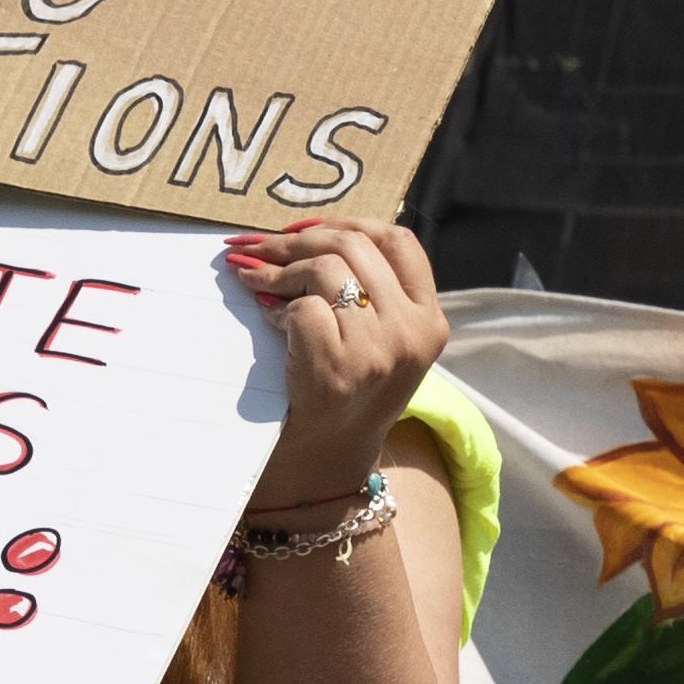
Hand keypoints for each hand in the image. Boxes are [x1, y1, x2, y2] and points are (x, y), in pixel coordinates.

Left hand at [224, 221, 450, 503]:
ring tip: (254, 281)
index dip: (349, 223)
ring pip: (326, 271)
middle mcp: (413, 332)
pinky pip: (302, 308)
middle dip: (297, 240)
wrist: (328, 460)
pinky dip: (276, 309)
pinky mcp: (341, 367)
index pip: (399, 240)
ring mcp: (380, 350)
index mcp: (429, 320)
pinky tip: (269, 321)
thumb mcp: (381, 340)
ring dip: (279, 271)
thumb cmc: (345, 392)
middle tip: (259, 248)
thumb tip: (308, 229)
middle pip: (355, 245)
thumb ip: (368, 289)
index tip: (306, 230)